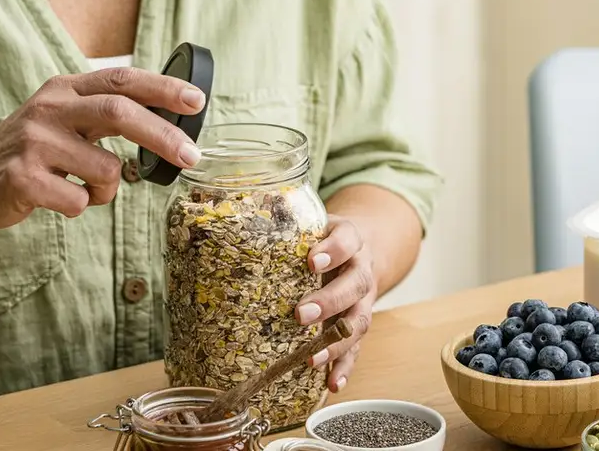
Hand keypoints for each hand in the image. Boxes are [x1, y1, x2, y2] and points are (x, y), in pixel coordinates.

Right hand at [0, 67, 205, 230]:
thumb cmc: (30, 152)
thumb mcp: (61, 118)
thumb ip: (103, 112)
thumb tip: (169, 117)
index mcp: (63, 89)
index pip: (122, 79)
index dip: (163, 88)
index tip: (197, 101)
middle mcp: (49, 109)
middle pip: (120, 113)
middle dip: (163, 136)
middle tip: (192, 156)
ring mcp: (34, 143)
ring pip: (107, 170)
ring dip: (107, 190)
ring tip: (82, 188)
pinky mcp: (22, 179)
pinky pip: (80, 201)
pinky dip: (80, 206)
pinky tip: (56, 199)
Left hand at [295, 216, 376, 392]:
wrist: (357, 249)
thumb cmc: (322, 239)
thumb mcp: (310, 224)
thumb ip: (284, 223)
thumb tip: (236, 215)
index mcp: (350, 239)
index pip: (347, 239)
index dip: (333, 250)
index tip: (312, 260)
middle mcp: (361, 270)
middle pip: (354, 285)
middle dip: (329, 301)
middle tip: (301, 314)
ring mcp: (363, 301)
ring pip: (358, 321)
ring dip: (336, 342)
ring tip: (312, 358)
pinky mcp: (357, 324)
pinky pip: (356, 348)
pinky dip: (345, 367)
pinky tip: (332, 383)